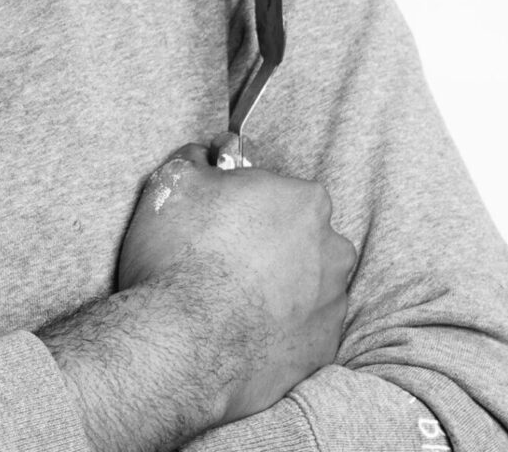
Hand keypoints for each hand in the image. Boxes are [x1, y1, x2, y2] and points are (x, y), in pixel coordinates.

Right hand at [41, 139, 355, 451]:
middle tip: (223, 255)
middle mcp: (331, 249)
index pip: (280, 189)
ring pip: (307, 283)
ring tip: (230, 297)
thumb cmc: (180, 255)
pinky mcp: (323, 350)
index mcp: (302, 200)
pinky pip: (303, 329)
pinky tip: (242, 328)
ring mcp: (332, 304)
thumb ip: (198, 158)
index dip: (247, 200)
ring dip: (279, 285)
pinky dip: (279, 326)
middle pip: (301, 236)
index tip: (221, 214)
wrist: (183, 345)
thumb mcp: (174, 182)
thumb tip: (207, 155)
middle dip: (270, 241)